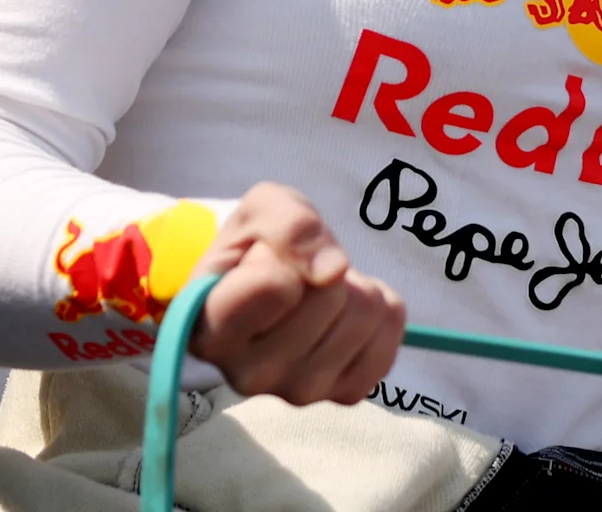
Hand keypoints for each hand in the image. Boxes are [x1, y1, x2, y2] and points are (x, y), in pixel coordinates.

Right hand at [184, 182, 406, 405]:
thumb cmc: (254, 247)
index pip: (274, 287)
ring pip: (364, 312)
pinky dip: (378, 305)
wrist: (270, 285)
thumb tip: (334, 269)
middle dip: (320, 267)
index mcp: (211, 331)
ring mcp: (299, 391)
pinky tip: (342, 312)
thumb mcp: (259, 209)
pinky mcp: (345, 392)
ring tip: (316, 291)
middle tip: (295, 274)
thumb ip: (287, 224)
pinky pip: (391, 329)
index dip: (281, 255)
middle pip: (329, 295)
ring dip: (351, 285)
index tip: (264, 256)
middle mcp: (249, 375)